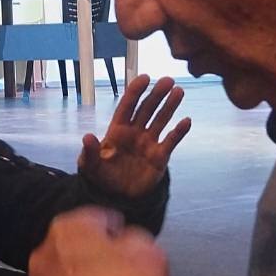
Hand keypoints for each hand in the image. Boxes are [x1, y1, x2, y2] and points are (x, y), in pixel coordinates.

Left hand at [25, 207, 170, 275]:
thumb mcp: (149, 248)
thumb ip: (131, 237)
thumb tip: (128, 243)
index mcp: (68, 231)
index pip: (89, 220)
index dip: (109, 229)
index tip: (118, 237)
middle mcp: (44, 259)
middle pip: (68, 253)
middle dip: (87, 261)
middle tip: (114, 275)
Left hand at [79, 75, 190, 200]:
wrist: (116, 197)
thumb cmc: (101, 176)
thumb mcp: (91, 165)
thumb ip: (90, 151)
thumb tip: (88, 136)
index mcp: (117, 130)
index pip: (127, 106)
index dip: (135, 91)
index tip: (145, 78)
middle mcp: (135, 132)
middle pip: (147, 109)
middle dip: (156, 94)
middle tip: (168, 80)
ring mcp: (148, 143)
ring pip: (160, 120)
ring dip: (170, 106)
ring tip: (179, 91)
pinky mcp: (159, 157)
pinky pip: (171, 141)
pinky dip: (179, 132)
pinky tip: (187, 120)